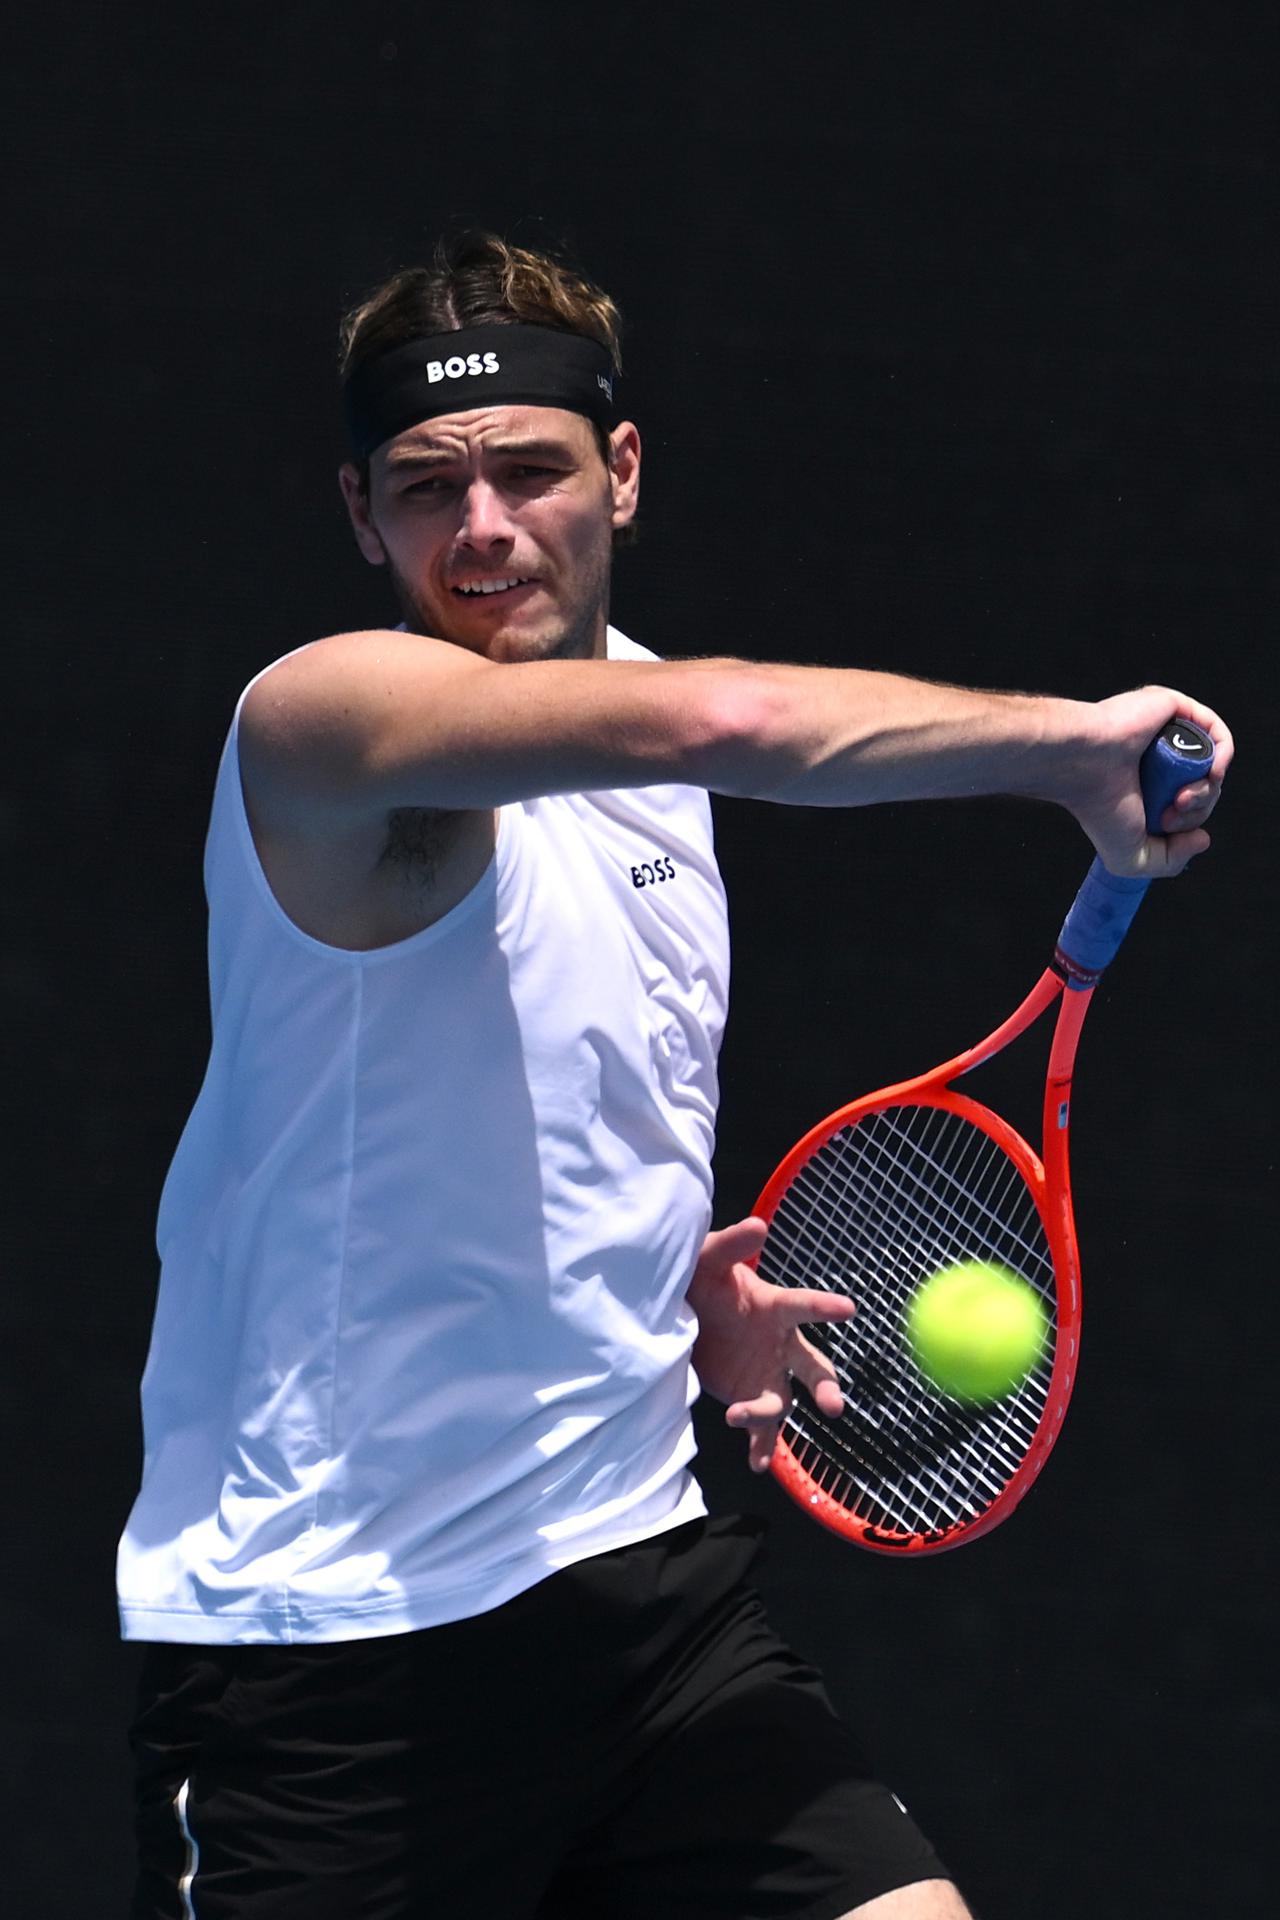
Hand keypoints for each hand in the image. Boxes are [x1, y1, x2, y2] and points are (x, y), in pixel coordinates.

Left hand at [687, 1216, 856, 1473]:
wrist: (679, 1316)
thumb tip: (758, 1223)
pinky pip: (762, 1428)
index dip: (825, 1306)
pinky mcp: (748, 1398)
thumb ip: (730, 1246)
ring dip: (767, 1415)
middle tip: (833, 1405)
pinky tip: (756, 1463)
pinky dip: (761, 1446)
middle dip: (825, 1386)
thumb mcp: (707, 1260)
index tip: (849, 1308)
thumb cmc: (700, 1280)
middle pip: (813, 1367)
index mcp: (776, 1307)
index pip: (804, 1306)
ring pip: (782, 1402)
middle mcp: (780, 1345)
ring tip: (740, 1416)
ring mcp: (767, 1375)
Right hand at [1070, 686, 1232, 878]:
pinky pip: (1216, 733)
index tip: (1165, 824)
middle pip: (1203, 786)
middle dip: (1197, 808)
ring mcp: (1167, 735)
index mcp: (1147, 788)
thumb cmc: (1097, 808)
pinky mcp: (1175, 710)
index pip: (1188, 805)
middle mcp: (1159, 761)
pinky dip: (1223, 756)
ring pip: (1211, 764)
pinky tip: (1209, 773)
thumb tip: (1202, 838)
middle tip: (1171, 810)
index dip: (1188, 821)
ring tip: (1181, 796)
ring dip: (1207, 789)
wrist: (1083, 766)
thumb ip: (1171, 862)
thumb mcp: (1132, 858)